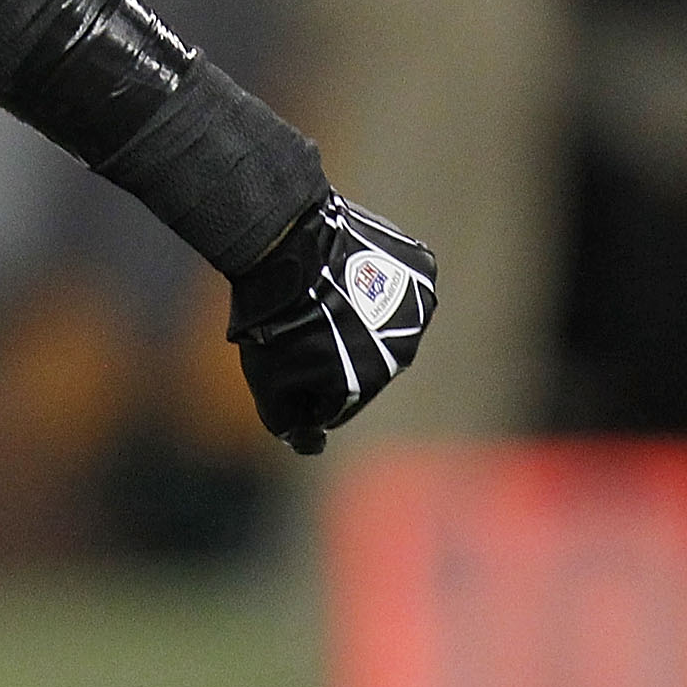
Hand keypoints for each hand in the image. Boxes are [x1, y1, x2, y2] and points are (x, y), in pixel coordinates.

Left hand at [224, 193, 435, 454]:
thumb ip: (287, 422)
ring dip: (357, 313)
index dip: (303, 390)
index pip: (336, 403)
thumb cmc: (271, 318)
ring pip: (383, 320)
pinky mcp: (421, 269)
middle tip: (298, 323)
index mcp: (368, 383)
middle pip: (366, 362)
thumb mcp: (266, 382)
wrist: (286, 243)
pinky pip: (400, 280)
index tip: (283, 363)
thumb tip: (309, 444)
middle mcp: (403, 350)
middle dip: (334, 352)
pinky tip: (347, 265)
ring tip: (320, 292)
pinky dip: (377, 276)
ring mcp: (416, 306)